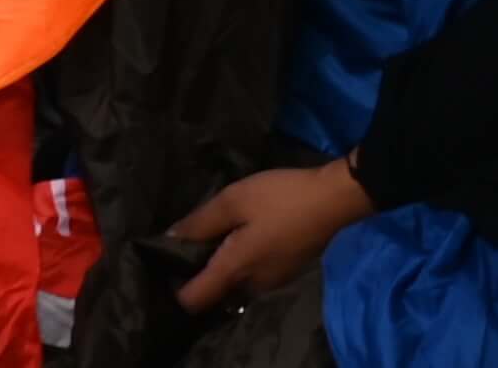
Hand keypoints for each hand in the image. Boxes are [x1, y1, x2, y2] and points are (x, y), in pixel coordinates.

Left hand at [171, 159, 373, 312]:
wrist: (332, 201)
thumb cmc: (278, 199)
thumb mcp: (232, 201)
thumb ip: (200, 223)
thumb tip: (171, 238)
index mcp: (236, 269)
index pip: (197, 299)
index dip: (176, 287)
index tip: (165, 266)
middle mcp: (254, 284)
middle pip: (216, 292)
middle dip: (199, 273)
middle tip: (188, 242)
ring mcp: (274, 281)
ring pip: (236, 283)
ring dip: (221, 266)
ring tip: (212, 235)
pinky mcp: (286, 272)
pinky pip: (253, 275)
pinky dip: (241, 262)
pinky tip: (239, 236)